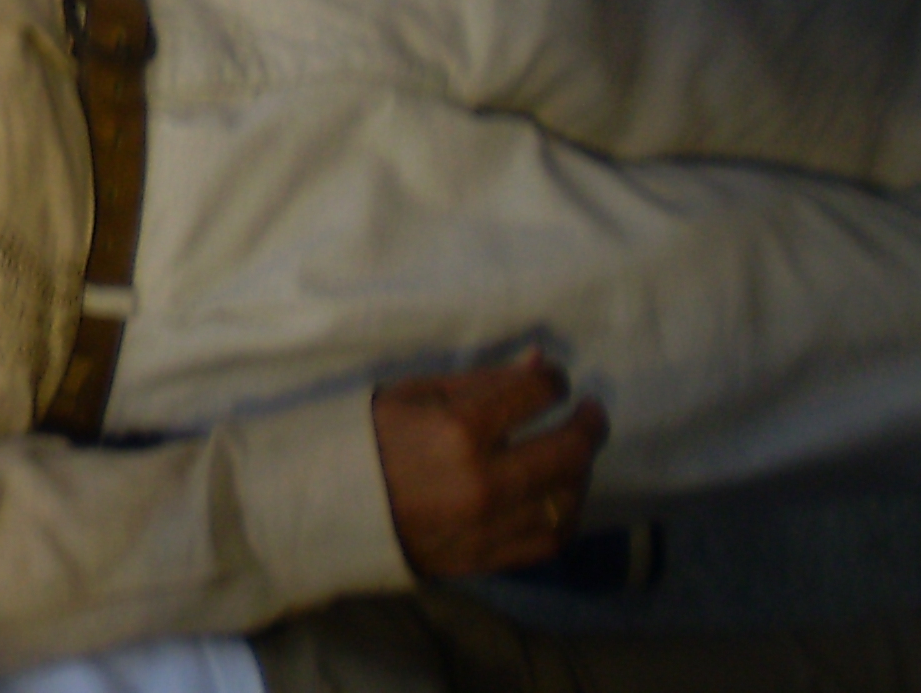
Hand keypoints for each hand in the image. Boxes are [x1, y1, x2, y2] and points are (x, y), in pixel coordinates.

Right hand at [372, 354, 606, 578]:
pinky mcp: (489, 558)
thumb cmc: (370, 437)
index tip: (555, 380)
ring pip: (568, 500)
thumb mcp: (416, 393)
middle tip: (589, 412)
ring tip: (574, 454)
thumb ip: (483, 381)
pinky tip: (561, 494)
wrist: (331, 506)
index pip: (536, 395)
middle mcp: (484, 481)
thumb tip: (540, 364)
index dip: (555, 381)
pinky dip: (567, 514)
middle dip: (589, 425)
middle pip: (569, 451)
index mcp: (459, 429)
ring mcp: (490, 526)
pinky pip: (550, 540)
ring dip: (582, 472)